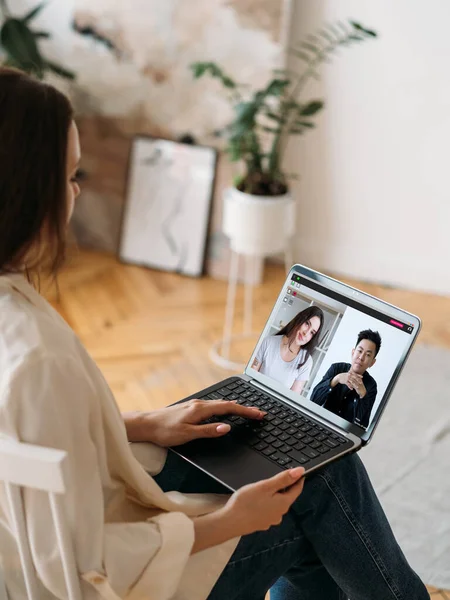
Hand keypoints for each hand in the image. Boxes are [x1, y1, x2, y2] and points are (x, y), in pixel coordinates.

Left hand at [124, 399, 266, 446]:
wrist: (145, 425)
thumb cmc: (164, 431)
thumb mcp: (187, 435)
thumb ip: (208, 431)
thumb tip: (226, 427)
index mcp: (200, 409)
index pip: (229, 408)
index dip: (245, 411)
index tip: (258, 414)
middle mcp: (199, 404)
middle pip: (227, 404)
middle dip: (244, 408)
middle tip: (258, 414)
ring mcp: (194, 405)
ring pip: (220, 404)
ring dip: (235, 408)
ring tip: (247, 412)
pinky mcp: (190, 408)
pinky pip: (213, 406)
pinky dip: (224, 408)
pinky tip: (225, 412)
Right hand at [222, 467, 305, 535]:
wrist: (230, 522)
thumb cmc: (246, 503)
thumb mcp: (265, 486)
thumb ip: (283, 479)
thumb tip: (300, 471)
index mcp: (283, 504)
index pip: (297, 489)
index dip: (298, 479)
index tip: (298, 472)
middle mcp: (280, 514)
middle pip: (287, 497)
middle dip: (284, 486)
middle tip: (277, 476)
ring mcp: (270, 520)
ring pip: (276, 504)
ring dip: (274, 495)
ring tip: (264, 487)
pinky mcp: (261, 523)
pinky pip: (268, 510)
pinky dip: (265, 503)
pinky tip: (256, 500)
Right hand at [336, 372, 365, 396]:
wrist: (338, 377)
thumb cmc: (344, 375)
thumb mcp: (348, 374)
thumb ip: (352, 374)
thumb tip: (356, 374)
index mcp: (350, 374)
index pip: (355, 374)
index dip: (359, 375)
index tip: (362, 377)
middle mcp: (349, 376)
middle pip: (354, 378)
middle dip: (358, 380)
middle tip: (361, 383)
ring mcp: (347, 378)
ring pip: (352, 382)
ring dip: (355, 385)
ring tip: (357, 387)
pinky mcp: (345, 381)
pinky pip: (348, 384)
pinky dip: (350, 387)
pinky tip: (352, 389)